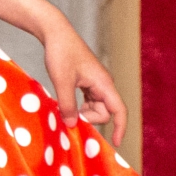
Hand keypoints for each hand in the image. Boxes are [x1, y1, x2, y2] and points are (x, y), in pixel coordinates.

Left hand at [40, 21, 126, 147]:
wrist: (55, 32)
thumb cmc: (61, 53)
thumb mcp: (62, 82)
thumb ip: (68, 105)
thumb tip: (73, 125)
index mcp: (103, 84)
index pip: (119, 111)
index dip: (120, 128)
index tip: (115, 143)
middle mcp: (103, 84)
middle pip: (104, 112)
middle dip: (89, 119)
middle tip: (67, 115)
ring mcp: (95, 83)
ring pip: (94, 108)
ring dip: (82, 113)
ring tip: (63, 109)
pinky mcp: (86, 82)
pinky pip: (87, 101)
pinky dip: (78, 107)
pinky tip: (65, 105)